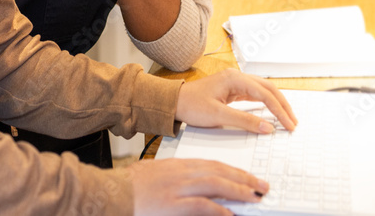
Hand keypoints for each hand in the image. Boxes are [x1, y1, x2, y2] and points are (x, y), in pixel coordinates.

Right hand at [128, 158, 267, 214]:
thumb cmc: (130, 185)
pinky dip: (219, 209)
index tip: (247, 175)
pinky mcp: (174, 205)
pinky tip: (231, 214)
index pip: (212, 164)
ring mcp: (178, 189)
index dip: (233, 170)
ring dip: (238, 190)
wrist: (113, 192)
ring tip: (255, 197)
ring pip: (216, 185)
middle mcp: (181, 174)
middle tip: (261, 185)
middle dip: (243, 178)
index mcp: (177, 165)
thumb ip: (176, 177)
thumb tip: (194, 184)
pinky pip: (202, 206)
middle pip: (219, 171)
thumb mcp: (155, 173)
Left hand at [175, 69, 296, 132]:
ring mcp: (235, 82)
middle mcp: (237, 77)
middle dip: (283, 105)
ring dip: (276, 104)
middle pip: (268, 88)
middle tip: (293, 122)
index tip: (289, 125)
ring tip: (287, 118)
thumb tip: (268, 128)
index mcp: (234, 78)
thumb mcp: (218, 116)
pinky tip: (272, 112)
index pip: (265, 94)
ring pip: (263, 90)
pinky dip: (266, 104)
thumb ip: (245, 121)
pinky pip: (255, 95)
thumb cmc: (191, 105)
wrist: (174, 102)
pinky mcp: (232, 89)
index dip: (279, 110)